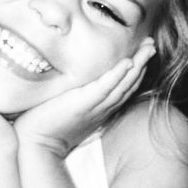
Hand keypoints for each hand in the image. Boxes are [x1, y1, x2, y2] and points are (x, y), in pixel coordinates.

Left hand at [13, 39, 155, 157]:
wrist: (35, 143)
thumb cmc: (47, 125)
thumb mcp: (67, 108)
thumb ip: (75, 95)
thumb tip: (75, 80)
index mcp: (100, 108)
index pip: (124, 87)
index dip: (136, 70)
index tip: (144, 53)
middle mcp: (102, 108)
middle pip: (129, 83)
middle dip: (143, 63)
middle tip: (152, 45)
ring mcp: (94, 106)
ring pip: (122, 84)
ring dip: (137, 65)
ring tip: (148, 48)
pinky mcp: (83, 104)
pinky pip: (105, 88)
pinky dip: (117, 75)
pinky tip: (127, 62)